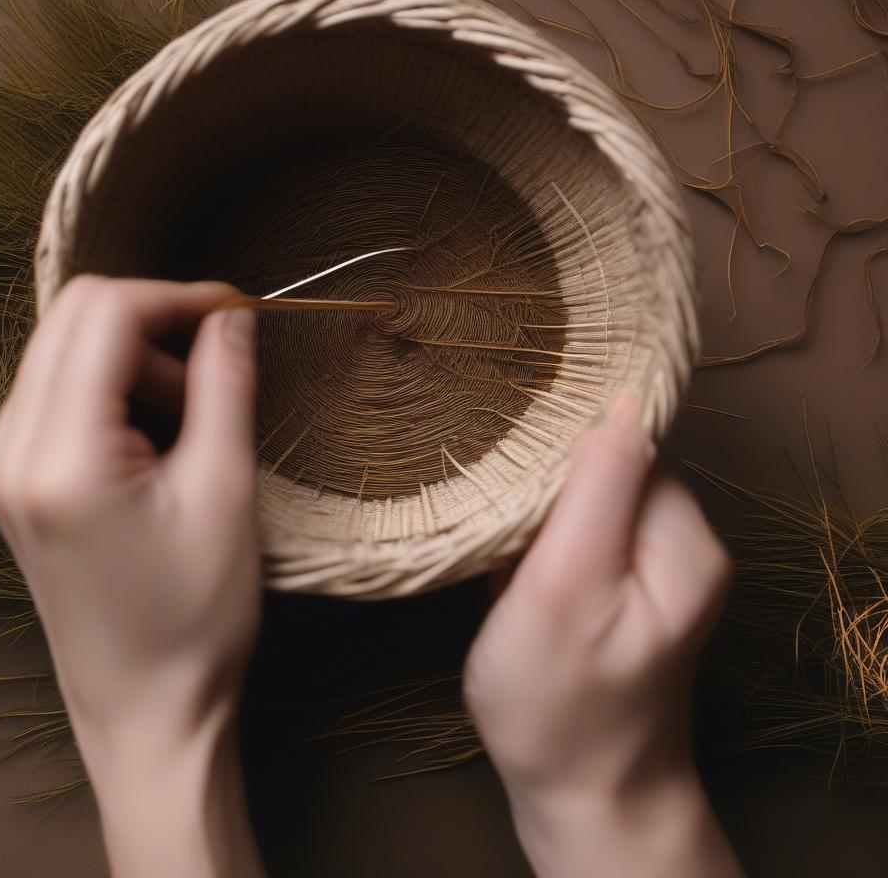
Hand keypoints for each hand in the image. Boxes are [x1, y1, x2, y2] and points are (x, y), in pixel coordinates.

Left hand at [0, 275, 264, 877]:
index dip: (178, 297)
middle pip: (75, 318)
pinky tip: (157, 436)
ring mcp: (2, 467)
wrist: (146, 708)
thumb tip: (233, 318)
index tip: (237, 313)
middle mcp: (10, 451)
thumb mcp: (226, 493)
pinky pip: (59, 393)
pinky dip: (114, 390)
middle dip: (156, 323)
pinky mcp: (14, 481)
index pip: (105, 315)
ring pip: (66, 350)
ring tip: (192, 421)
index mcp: (59, 456)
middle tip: (218, 365)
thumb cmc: (194, 619)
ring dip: (137, 359)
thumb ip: (225, 386)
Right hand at [464, 392, 740, 877]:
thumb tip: (620, 398)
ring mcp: (659, 566)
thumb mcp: (566, 588)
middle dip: (545, 492)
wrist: (583, 795)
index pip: (621, 445)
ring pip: (584, 498)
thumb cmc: (560, 702)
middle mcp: (685, 542)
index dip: (559, 461)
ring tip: (511, 566)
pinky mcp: (630, 585)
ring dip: (539, 520)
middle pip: (604, 468)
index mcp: (685, 538)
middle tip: (509, 547)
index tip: (515, 496)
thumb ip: (596, 488)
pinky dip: (544, 546)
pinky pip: (581, 532)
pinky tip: (523, 579)